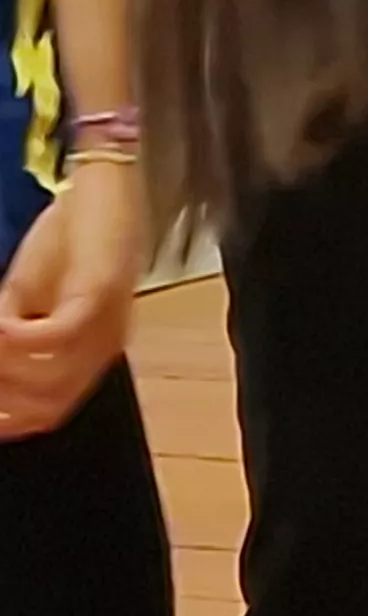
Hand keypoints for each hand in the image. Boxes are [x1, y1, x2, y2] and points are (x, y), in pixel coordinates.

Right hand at [0, 168, 142, 439]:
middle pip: (50, 404)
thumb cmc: (67, 242)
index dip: (13, 422)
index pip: (52, 410)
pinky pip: (55, 337)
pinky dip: (17, 341)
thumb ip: (10, 334)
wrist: (100, 193)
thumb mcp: (28, 295)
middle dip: (4, 402)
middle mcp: (106, 346)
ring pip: (50, 378)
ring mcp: (108, 323)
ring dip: (4, 371)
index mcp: (92, 352)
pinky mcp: (101, 294)